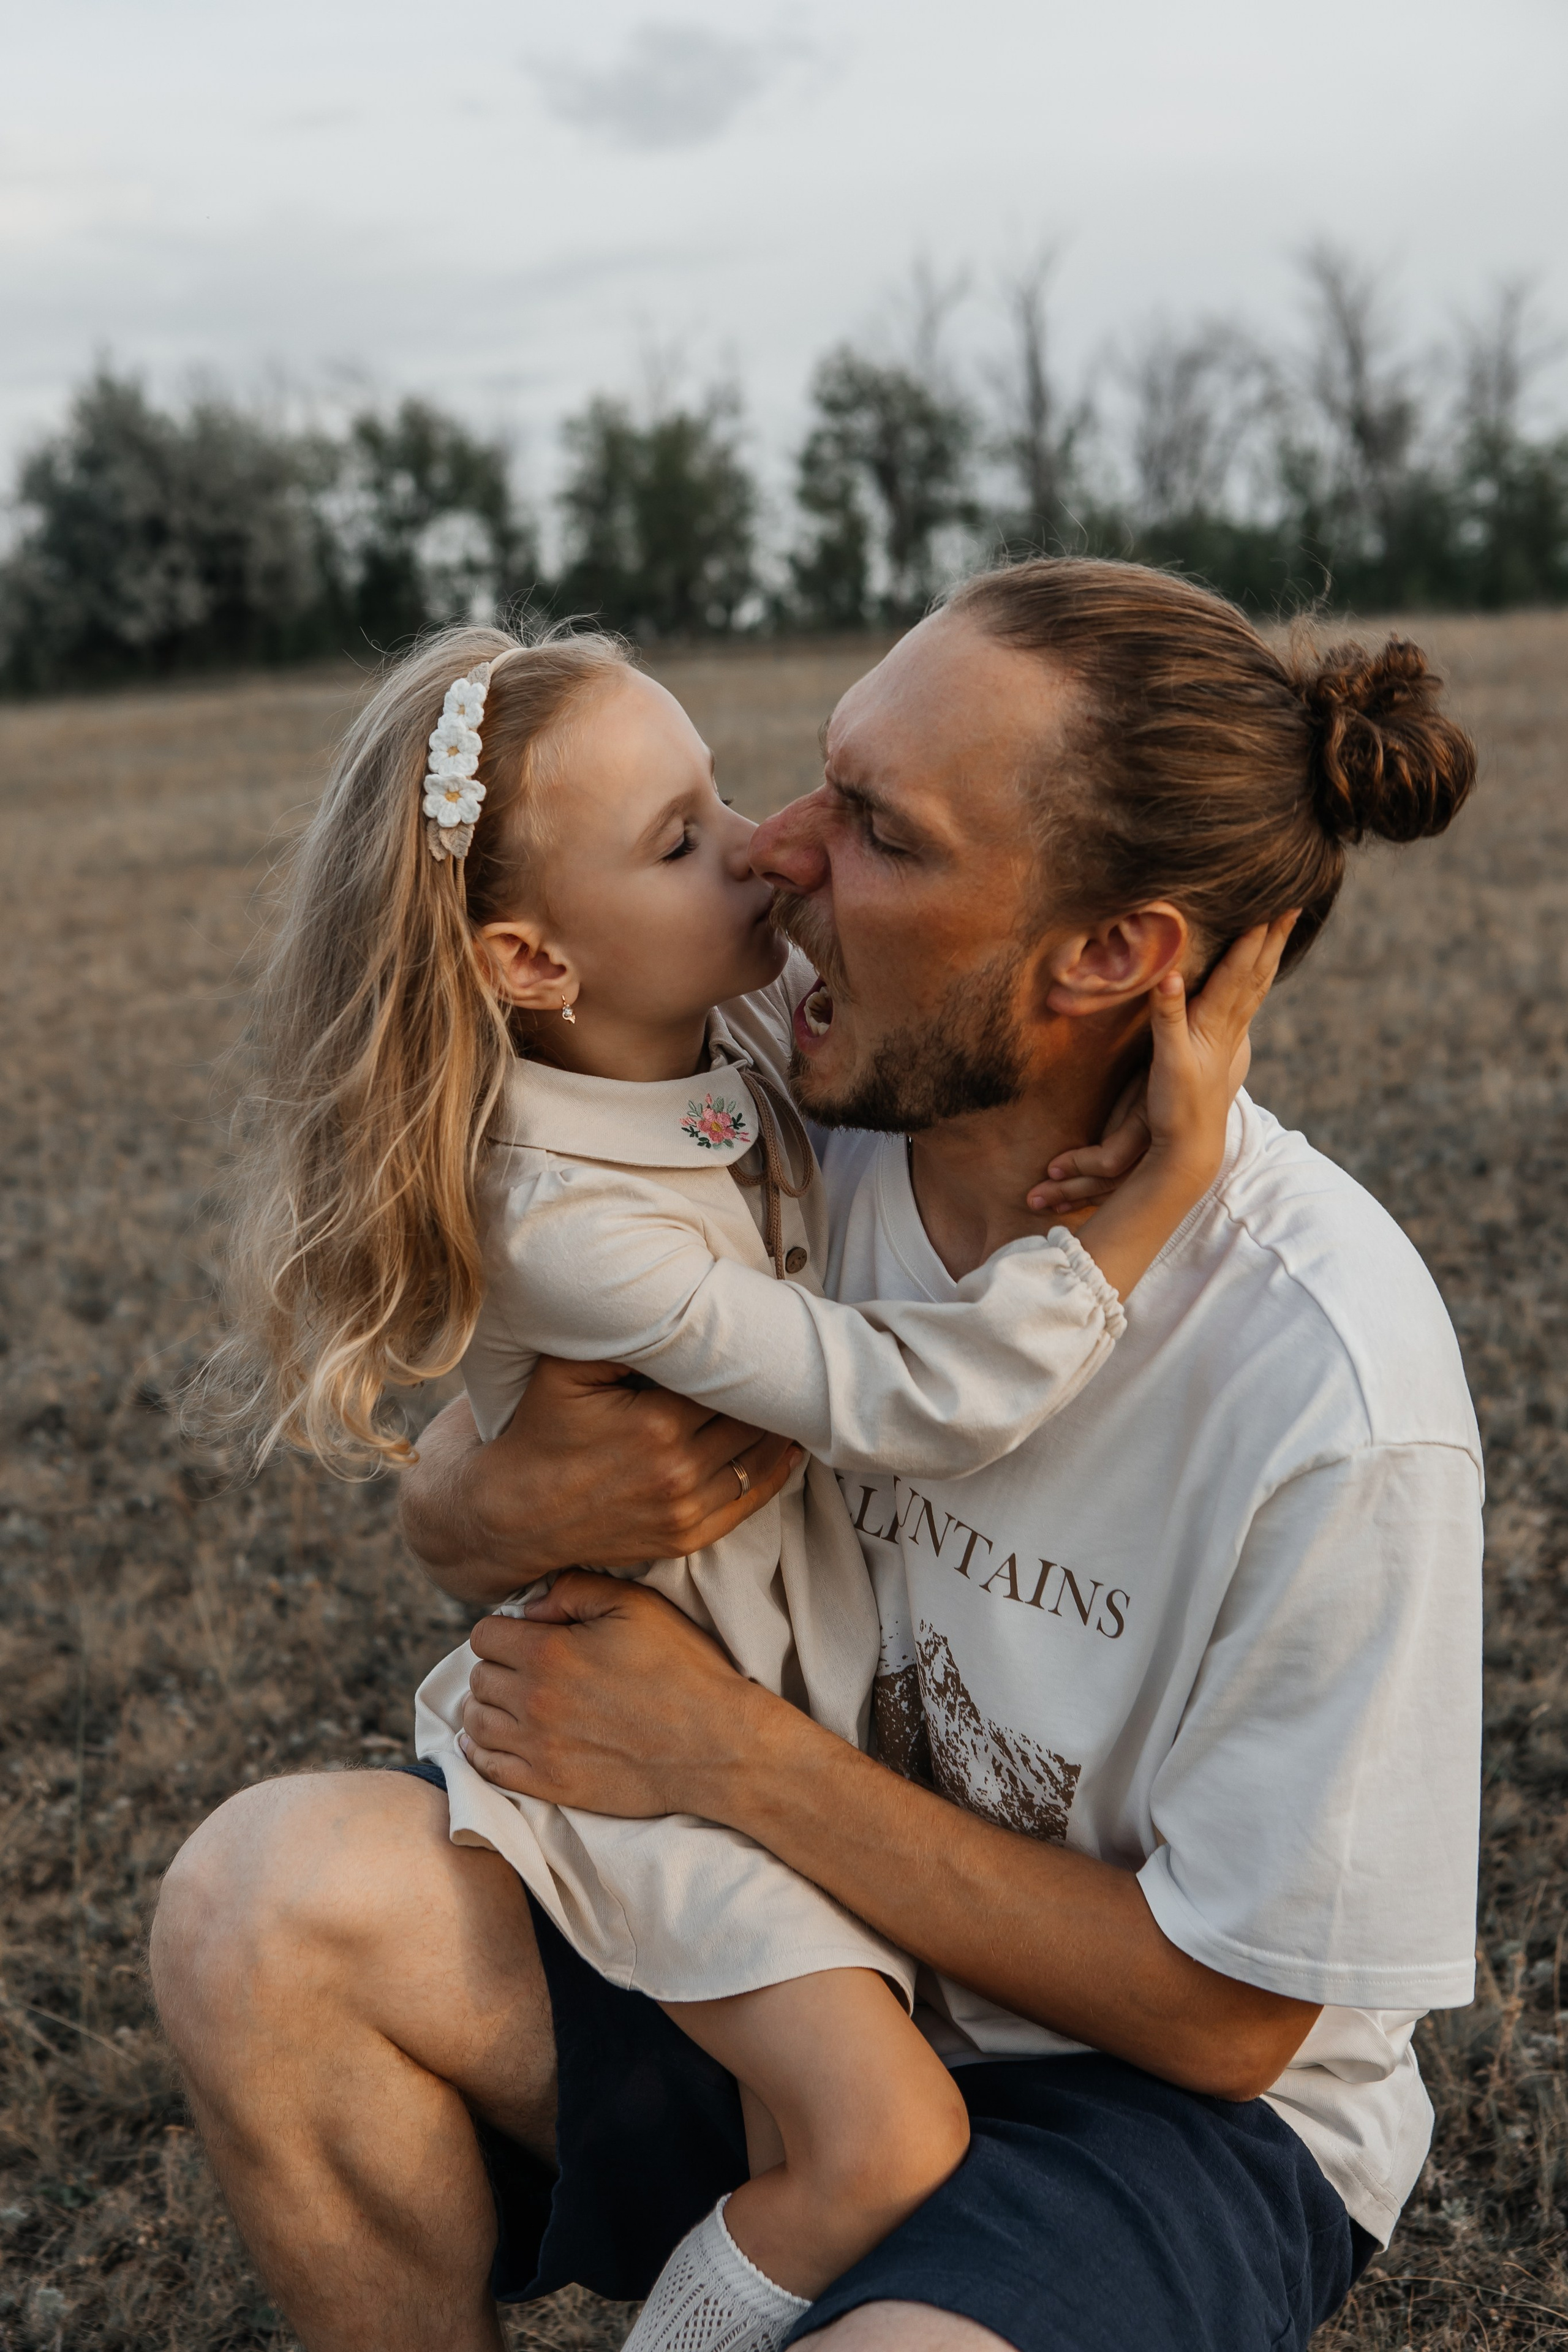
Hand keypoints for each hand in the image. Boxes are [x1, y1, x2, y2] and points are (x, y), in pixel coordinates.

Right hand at [398, 1359, 801, 1604]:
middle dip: (768, 1387)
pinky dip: (774, 1471)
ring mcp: (685, 1510)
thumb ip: (616, 1335)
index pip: (728, 1381)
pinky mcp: (686, 1537)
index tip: (763, 1328)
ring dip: (780, 1426)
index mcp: (658, 1424)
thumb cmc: (540, 1430)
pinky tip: (787, 1445)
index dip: (748, 1355)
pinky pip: (749, 1500)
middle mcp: (679, 1471)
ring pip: (759, 1458)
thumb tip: (671, 1304)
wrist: (514, 1512)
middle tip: (786, 1356)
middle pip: (752, 1418)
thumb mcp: (563, 1370)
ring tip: (791, 1393)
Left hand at [456, 1570, 758, 1816]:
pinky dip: (481, 1751)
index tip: (527, 1635)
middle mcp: (532, 1701)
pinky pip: (487, 1768)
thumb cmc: (681, 1668)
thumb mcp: (636, 1606)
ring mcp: (537, 1748)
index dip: (504, 1629)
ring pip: (475, 1722)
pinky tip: (497, 1739)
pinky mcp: (549, 1785)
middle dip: (498, 1666)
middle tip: (527, 1667)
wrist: (714, 1744)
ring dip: (487, 1707)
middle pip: (478, 1677)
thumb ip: (575, 1590)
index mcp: (547, 1653)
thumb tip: (530, 1607)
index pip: (484, 1635)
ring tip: (514, 1701)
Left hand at [1060, 915, 1296, 1302]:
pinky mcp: (1175, 1062)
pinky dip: (1171, 1002)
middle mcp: (1223, 1033)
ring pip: (1228, 993)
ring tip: (1258, 921)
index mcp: (1227, 1027)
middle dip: (1269, 937)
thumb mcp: (1193, 1051)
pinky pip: (1171, 1028)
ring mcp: (1203, 1045)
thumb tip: (1197, 988)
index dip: (1271, 942)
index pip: (1254, 976)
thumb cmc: (1185, 1102)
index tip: (1288, 904)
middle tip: (1288, 899)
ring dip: (1243, 957)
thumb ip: (1194, 1018)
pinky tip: (1174, 974)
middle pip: (1251, 976)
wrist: (1184, 1152)